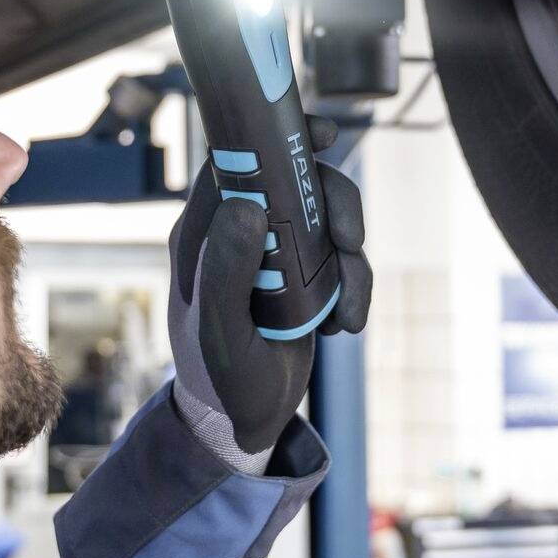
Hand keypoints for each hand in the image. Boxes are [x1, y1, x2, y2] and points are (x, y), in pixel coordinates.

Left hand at [169, 115, 371, 472]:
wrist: (245, 423)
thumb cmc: (221, 379)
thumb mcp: (221, 331)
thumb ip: (226, 271)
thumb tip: (245, 206)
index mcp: (203, 232)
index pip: (234, 160)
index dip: (277, 136)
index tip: (320, 134)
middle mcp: (237, 232)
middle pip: (295, 180)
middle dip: (334, 203)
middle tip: (352, 241)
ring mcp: (272, 252)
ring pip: (326, 217)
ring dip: (352, 258)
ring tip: (348, 310)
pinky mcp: (301, 274)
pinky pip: (340, 256)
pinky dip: (355, 284)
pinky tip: (346, 321)